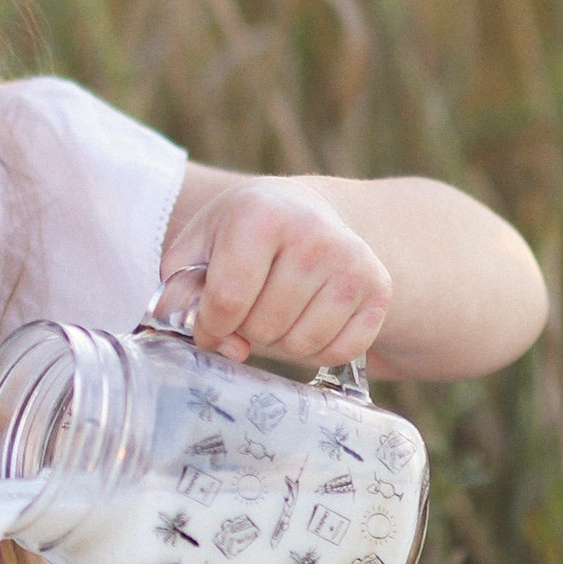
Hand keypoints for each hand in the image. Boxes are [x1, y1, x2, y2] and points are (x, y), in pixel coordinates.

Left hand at [167, 178, 390, 371]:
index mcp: (261, 215)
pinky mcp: (378, 288)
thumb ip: (185, 299)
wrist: (303, 211)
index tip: (212, 315)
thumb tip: (230, 348)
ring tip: (280, 307)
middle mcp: (314, 235)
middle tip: (253, 300)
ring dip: (281, 341)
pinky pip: (338, 353)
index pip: (227, 300)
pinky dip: (316, 349)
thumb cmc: (240, 236)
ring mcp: (352, 261)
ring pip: (301, 345)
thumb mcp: (196, 249)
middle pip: (264, 326)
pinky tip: (308, 317)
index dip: (211, 324)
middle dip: (248, 328)